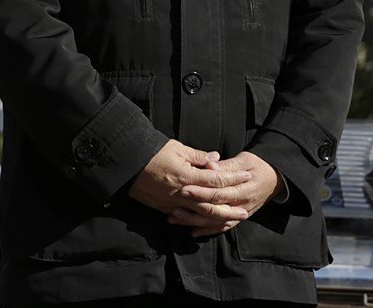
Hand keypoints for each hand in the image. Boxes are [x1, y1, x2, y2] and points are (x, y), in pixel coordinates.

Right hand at [129, 140, 250, 233]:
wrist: (125, 164)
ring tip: (230, 220)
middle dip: (231, 210)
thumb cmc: (150, 152)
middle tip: (245, 212)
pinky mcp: (164, 208)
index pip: (217, 180)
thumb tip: (216, 158)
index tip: (247, 176)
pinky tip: (207, 222)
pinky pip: (185, 218)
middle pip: (212, 206)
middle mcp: (182, 193)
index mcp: (186, 175)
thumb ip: (198, 156)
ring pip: (200, 216)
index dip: (234, 178)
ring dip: (218, 219)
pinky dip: (198, 222)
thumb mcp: (175, 148)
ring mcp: (172, 203)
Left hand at [175, 151, 281, 236]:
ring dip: (195, 222)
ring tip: (175, 218)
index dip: (200, 192)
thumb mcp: (244, 160)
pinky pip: (223, 227)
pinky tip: (193, 232)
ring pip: (216, 222)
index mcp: (243, 189)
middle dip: (192, 209)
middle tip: (172, 207)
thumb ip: (226, 166)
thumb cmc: (257, 166)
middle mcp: (242, 205)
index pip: (218, 193)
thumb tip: (210, 165)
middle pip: (215, 210)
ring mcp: (241, 213)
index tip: (183, 189)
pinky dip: (208, 231)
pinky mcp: (239, 218)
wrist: (275, 178)